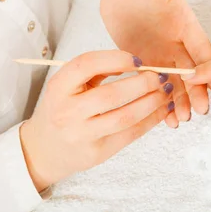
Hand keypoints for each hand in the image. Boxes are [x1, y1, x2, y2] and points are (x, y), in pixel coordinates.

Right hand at [20, 51, 173, 190]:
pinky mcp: (98, 152)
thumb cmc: (62, 109)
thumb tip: (135, 62)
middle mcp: (67, 112)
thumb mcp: (68, 86)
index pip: (86, 65)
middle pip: (112, 94)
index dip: (115, 58)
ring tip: (165, 92)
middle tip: (160, 77)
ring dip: (152, 103)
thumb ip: (95, 71)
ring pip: (125, 117)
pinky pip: (130, 134)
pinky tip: (161, 109)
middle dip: (143, 83)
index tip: (137, 60)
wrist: (45, 149)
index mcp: (58, 88)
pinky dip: (151, 120)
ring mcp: (82, 135)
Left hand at [100, 0, 210, 127]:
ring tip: (181, 120)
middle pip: (192, 70)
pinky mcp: (143, 60)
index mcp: (184, 22)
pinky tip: (163, 118)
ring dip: (180, 101)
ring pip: (174, 81)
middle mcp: (176, 41)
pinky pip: (153, 83)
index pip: (203, 48)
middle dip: (198, 91)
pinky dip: (160, 100)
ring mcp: (160, 52)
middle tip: (201, 111)